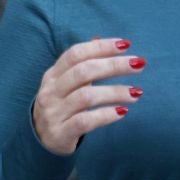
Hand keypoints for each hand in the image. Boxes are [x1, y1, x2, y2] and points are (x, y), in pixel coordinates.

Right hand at [30, 37, 145, 155]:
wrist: (40, 139)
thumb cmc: (61, 106)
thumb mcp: (65, 83)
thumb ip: (81, 64)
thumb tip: (98, 39)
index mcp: (52, 75)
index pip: (76, 54)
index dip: (101, 47)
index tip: (126, 45)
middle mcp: (50, 91)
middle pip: (83, 72)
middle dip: (113, 65)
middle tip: (139, 65)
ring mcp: (53, 113)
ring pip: (86, 96)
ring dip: (115, 92)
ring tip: (137, 92)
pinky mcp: (60, 133)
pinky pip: (85, 121)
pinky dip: (106, 115)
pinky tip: (122, 111)